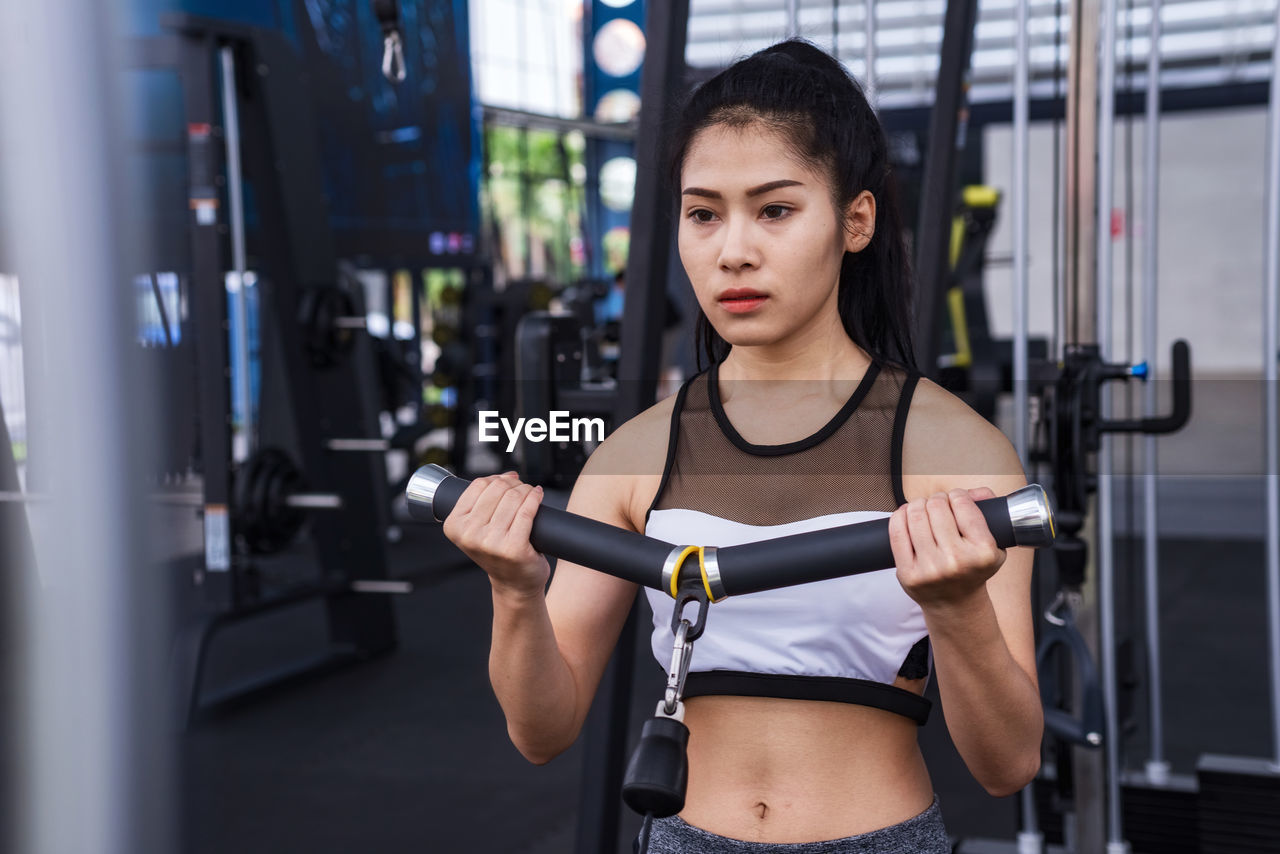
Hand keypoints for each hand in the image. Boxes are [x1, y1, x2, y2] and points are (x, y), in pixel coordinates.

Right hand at [441, 471, 549, 597]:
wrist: (513, 584)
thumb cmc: (497, 553)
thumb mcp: (477, 528)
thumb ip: (481, 502)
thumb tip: (507, 476)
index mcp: (454, 526)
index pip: (478, 485)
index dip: (497, 478)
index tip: (508, 482)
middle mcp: (470, 535)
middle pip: (497, 488)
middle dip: (514, 483)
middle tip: (522, 488)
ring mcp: (491, 543)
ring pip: (514, 497)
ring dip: (526, 490)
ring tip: (530, 493)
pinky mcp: (514, 548)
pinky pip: (527, 511)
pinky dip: (535, 499)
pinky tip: (538, 496)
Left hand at [888, 488, 1006, 608]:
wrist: (955, 605)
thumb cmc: (973, 569)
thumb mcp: (993, 545)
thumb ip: (989, 512)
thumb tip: (978, 491)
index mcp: (983, 552)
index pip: (963, 504)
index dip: (957, 495)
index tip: (956, 499)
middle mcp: (957, 561)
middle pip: (936, 507)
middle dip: (937, 499)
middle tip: (938, 505)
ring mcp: (931, 569)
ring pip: (915, 515)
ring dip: (918, 505)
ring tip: (923, 508)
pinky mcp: (908, 574)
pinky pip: (896, 532)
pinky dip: (899, 516)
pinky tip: (906, 514)